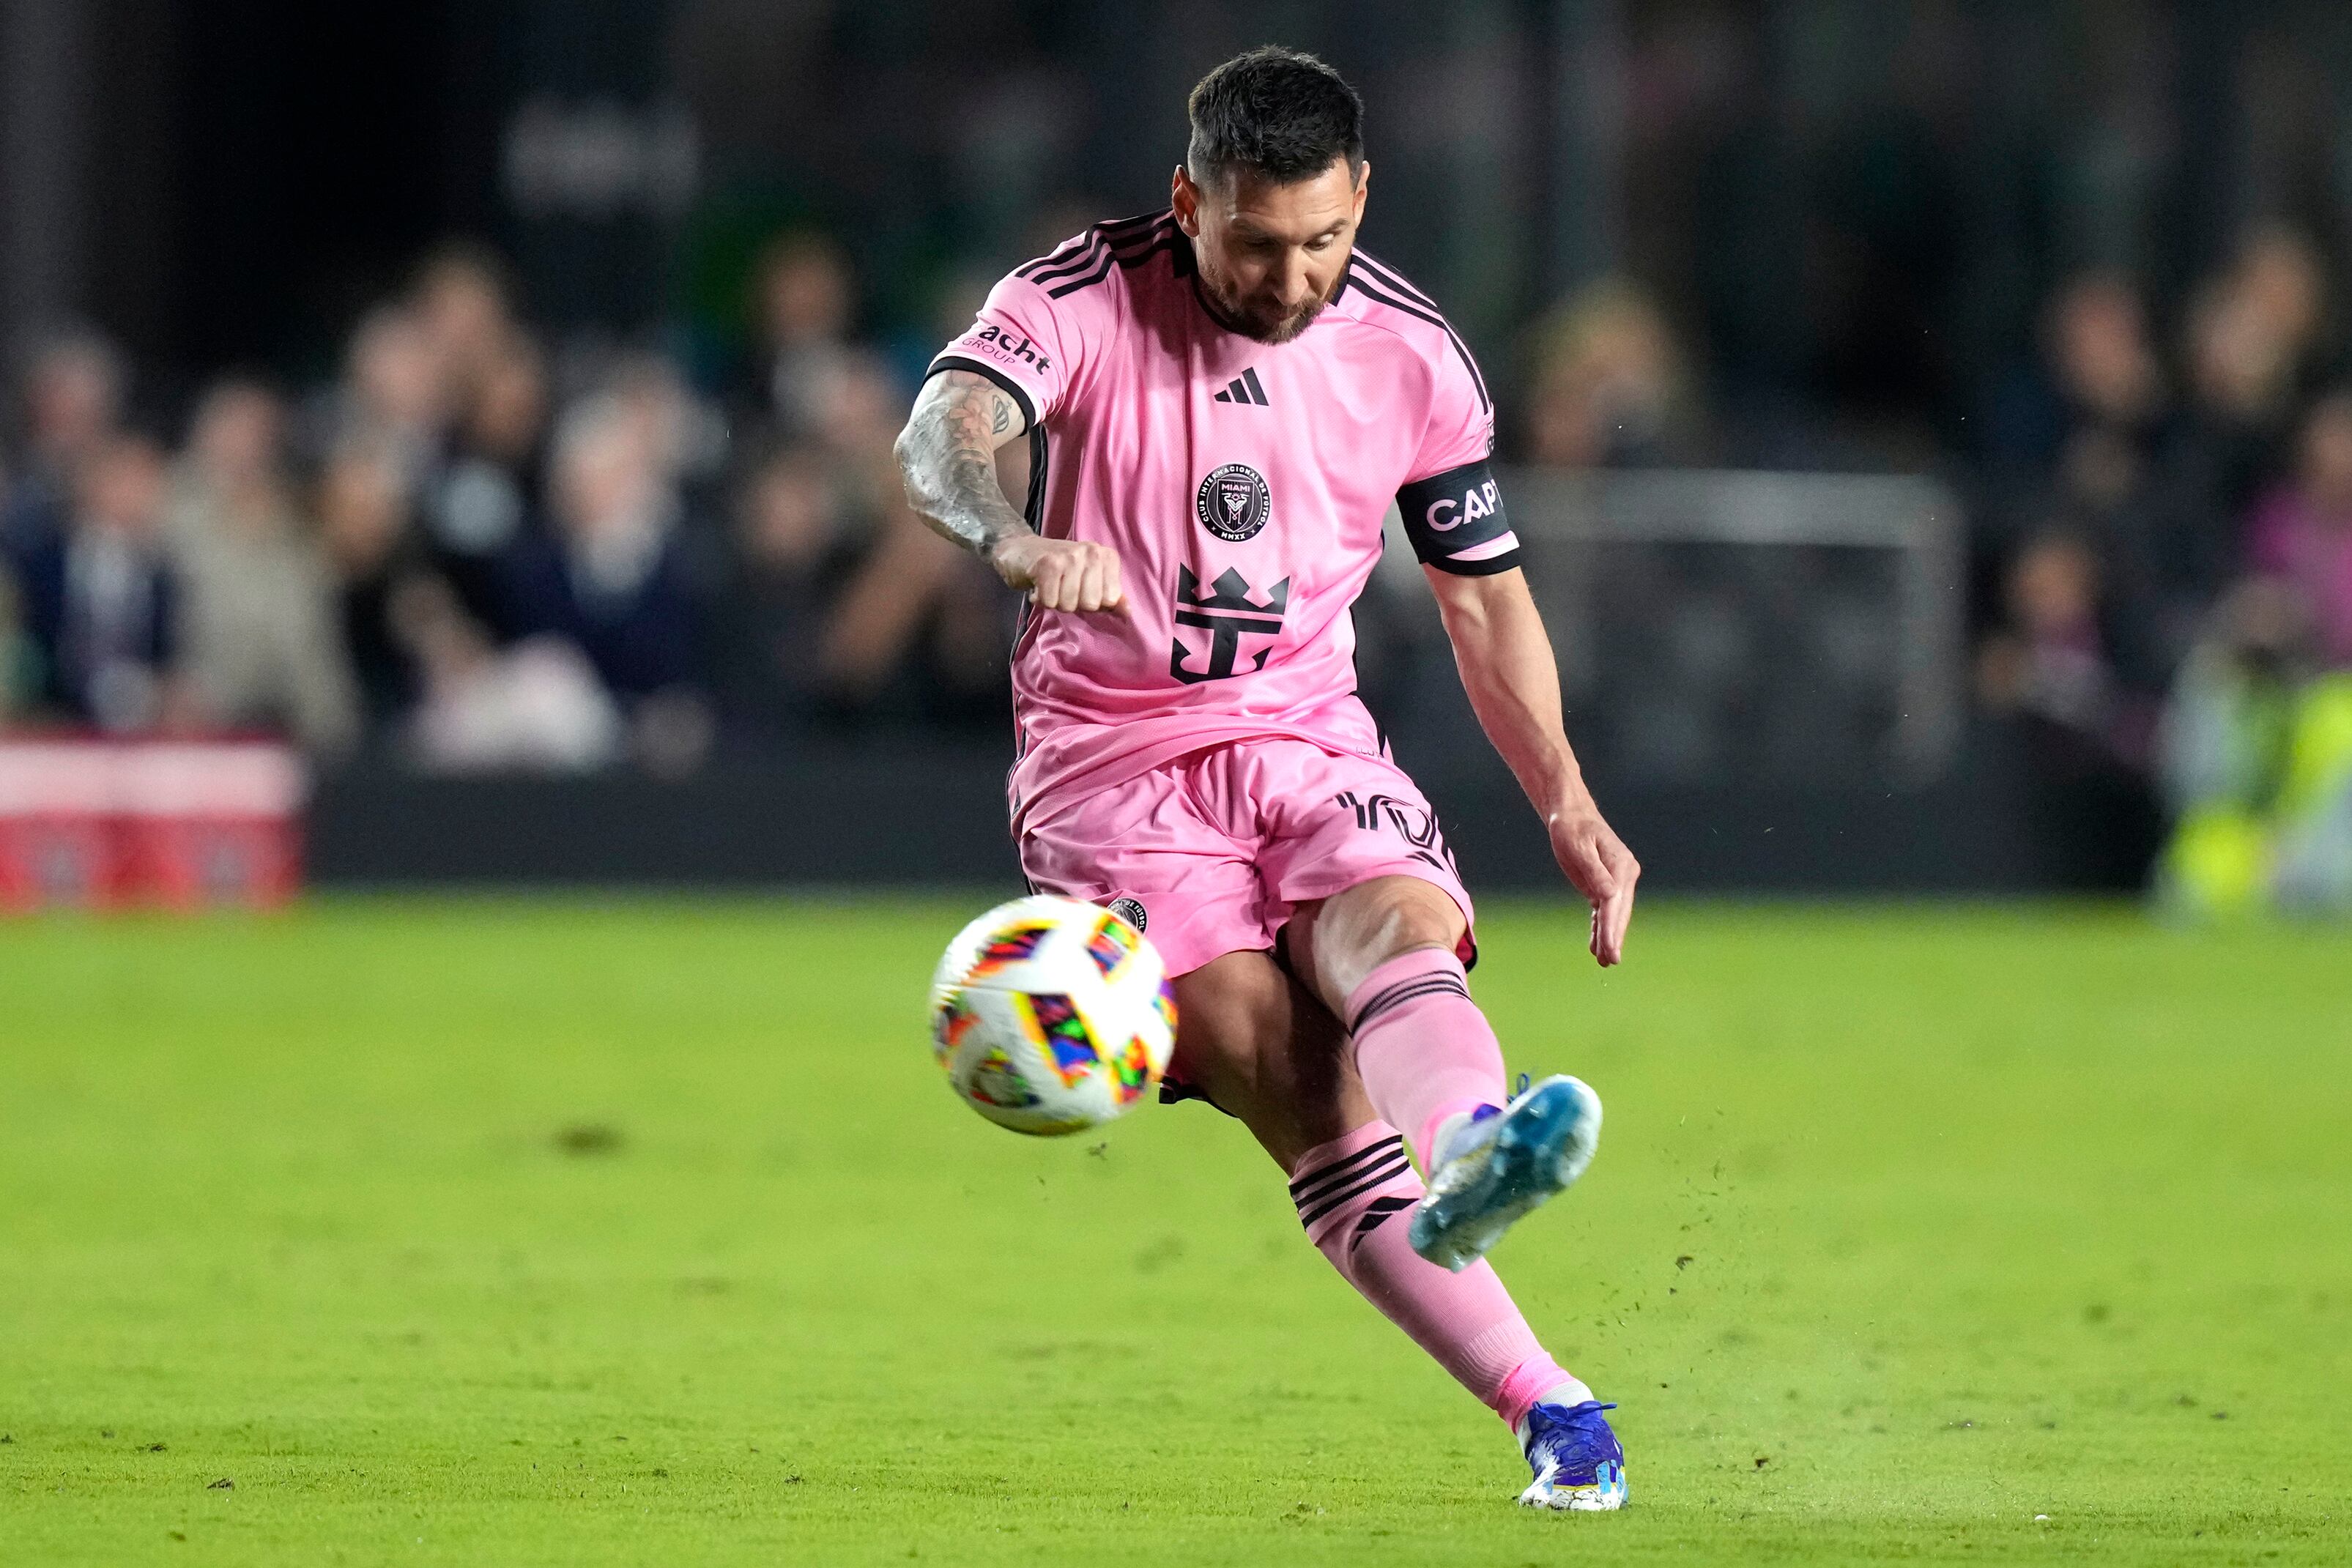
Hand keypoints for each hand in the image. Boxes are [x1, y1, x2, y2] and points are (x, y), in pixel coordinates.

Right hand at [989, 534, 1126, 613]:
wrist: (1020, 549)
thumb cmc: (1059, 569)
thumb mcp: (1089, 581)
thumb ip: (1110, 597)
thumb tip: (1127, 612)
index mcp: (1106, 556)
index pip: (1109, 599)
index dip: (1091, 602)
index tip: (1079, 589)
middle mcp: (1091, 552)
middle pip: (1090, 604)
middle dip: (1073, 603)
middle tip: (1062, 588)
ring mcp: (1069, 556)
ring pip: (1069, 604)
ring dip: (1055, 602)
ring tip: (1050, 586)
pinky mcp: (1047, 564)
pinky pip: (1050, 601)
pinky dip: (1041, 600)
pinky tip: (1039, 586)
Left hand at [1547, 800, 1639, 965]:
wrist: (1571, 816)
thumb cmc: (1572, 828)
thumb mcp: (1579, 847)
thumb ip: (1594, 871)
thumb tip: (1609, 896)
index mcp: (1621, 866)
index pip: (1615, 903)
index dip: (1611, 928)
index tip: (1610, 949)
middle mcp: (1624, 875)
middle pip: (1619, 912)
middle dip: (1614, 937)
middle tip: (1611, 961)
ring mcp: (1616, 882)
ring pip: (1613, 915)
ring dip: (1608, 937)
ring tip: (1605, 961)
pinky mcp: (1604, 886)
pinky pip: (1604, 911)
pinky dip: (1601, 928)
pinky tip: (1596, 947)